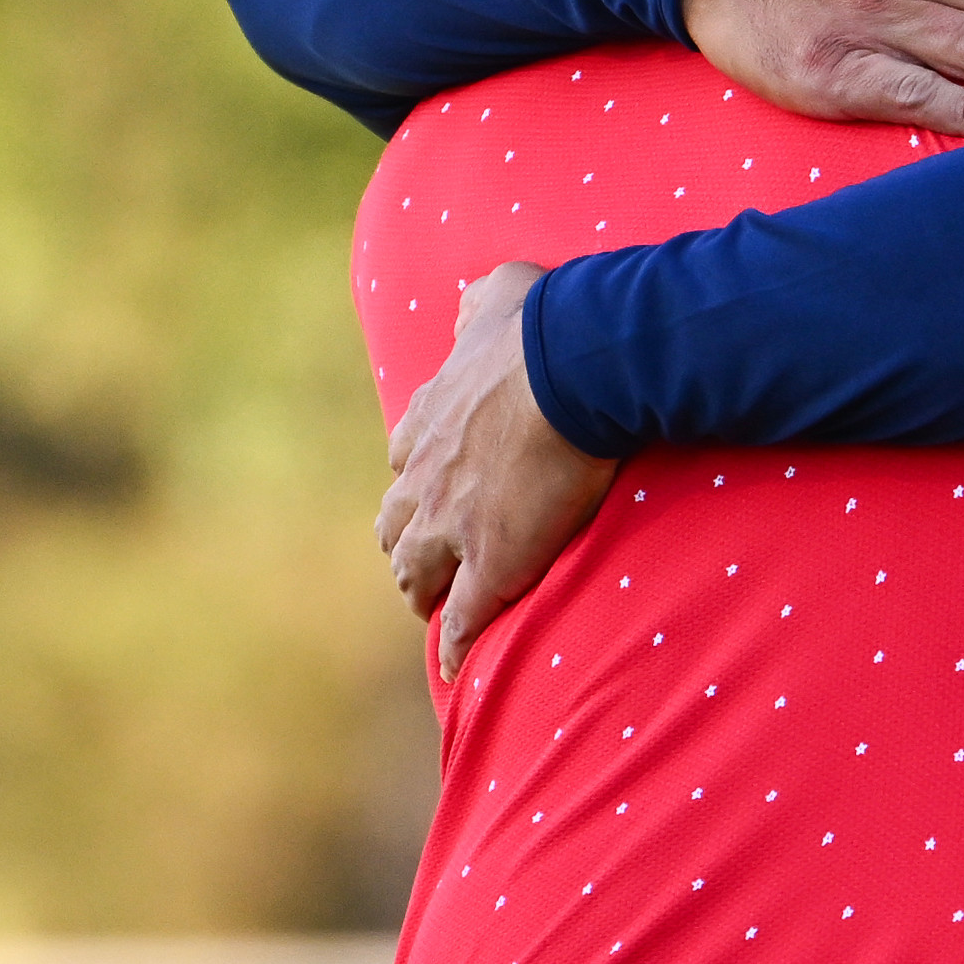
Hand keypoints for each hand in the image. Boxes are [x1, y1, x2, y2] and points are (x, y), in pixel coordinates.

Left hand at [379, 264, 620, 682]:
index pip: (405, 461)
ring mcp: (450, 526)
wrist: (568, 368)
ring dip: (422, 591)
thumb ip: (480, 304)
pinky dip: (455, 646)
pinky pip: (461, 620)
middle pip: (396, 525)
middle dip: (407, 545)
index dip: (418, 482)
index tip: (433, 495)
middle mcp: (423, 476)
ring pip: (415, 574)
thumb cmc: (541, 327)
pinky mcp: (487, 566)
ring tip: (433, 611)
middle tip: (424, 563)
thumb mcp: (497, 296)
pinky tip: (457, 667)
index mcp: (428, 420)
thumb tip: (475, 301)